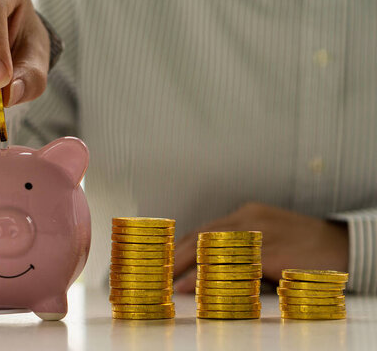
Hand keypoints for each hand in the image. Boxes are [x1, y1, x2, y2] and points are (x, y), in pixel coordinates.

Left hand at [172, 202, 348, 291]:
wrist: (345, 245)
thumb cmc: (305, 244)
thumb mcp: (269, 236)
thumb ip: (241, 246)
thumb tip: (208, 268)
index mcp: (246, 214)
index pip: (204, 230)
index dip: (181, 247)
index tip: (162, 261)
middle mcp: (249, 220)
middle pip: (203, 237)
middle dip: (177, 257)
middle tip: (157, 274)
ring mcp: (261, 235)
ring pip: (214, 249)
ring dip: (188, 268)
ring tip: (169, 284)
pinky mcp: (273, 254)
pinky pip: (235, 266)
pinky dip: (213, 277)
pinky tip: (197, 287)